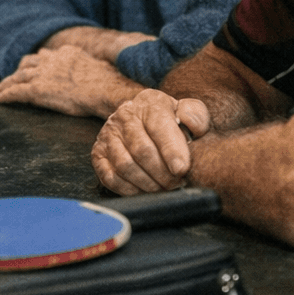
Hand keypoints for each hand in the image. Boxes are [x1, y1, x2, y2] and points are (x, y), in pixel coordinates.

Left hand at [0, 45, 141, 118]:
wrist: (107, 89)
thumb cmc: (110, 84)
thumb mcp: (100, 70)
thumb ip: (91, 70)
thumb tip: (100, 78)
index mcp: (67, 53)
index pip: (45, 56)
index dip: (36, 63)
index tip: (31, 67)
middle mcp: (52, 60)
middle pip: (28, 63)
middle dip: (18, 70)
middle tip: (11, 78)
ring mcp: (42, 74)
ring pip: (17, 77)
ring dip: (6, 83)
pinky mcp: (37, 89)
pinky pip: (16, 91)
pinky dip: (6, 94)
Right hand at [91, 89, 210, 194]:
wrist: (137, 117)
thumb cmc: (167, 120)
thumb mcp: (185, 110)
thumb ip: (195, 115)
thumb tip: (190, 125)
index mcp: (149, 104)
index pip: (159, 126)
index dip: (171, 150)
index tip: (182, 169)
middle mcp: (124, 117)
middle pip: (141, 150)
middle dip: (162, 173)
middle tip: (177, 184)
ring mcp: (108, 136)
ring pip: (125, 165)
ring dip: (147, 183)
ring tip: (163, 188)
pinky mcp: (98, 154)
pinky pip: (110, 177)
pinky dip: (129, 189)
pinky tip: (144, 191)